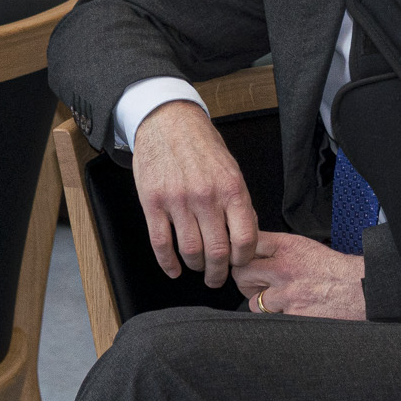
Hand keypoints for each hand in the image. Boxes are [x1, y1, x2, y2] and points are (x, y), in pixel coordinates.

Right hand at [130, 100, 260, 286]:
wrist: (167, 122)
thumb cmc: (201, 146)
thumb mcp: (231, 169)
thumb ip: (239, 202)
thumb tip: (247, 233)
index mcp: (231, 188)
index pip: (245, 238)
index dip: (244, 258)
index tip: (239, 263)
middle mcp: (206, 196)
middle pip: (217, 251)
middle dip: (218, 272)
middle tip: (217, 278)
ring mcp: (177, 200)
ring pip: (190, 251)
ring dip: (195, 267)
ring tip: (197, 269)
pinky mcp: (153, 203)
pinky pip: (161, 243)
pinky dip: (168, 263)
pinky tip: (174, 269)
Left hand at [232, 231, 368, 319]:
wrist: (359, 289)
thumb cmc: (335, 269)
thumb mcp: (306, 247)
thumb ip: (279, 250)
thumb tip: (255, 255)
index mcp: (287, 246)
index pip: (250, 244)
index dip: (243, 253)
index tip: (244, 260)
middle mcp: (283, 267)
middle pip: (242, 272)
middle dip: (245, 280)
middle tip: (254, 284)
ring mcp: (286, 293)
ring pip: (252, 301)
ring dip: (260, 304)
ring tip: (274, 301)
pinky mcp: (292, 314)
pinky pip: (270, 319)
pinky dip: (276, 318)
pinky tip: (287, 312)